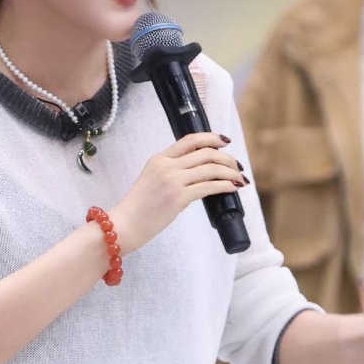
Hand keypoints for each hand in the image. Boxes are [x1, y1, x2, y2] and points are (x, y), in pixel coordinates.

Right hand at [111, 132, 246, 255]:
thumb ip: (170, 173)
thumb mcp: (151, 181)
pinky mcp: (179, 197)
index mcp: (159, 159)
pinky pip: (209, 187)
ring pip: (211, 168)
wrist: (124, 225)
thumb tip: (196, 177)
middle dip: (226, 158)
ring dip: (230, 172)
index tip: (225, 141)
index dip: (211, 137)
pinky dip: (225, 186)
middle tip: (237, 166)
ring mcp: (173, 180)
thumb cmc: (138, 209)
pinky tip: (233, 188)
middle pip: (206, 152)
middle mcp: (167, 166)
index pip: (190, 139)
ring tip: (239, 179)